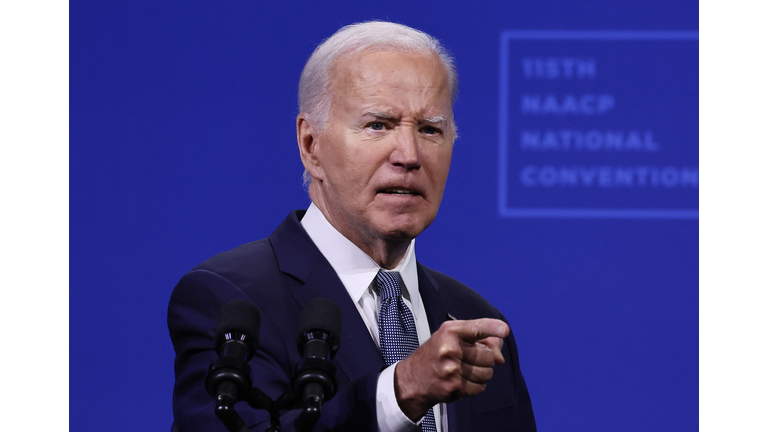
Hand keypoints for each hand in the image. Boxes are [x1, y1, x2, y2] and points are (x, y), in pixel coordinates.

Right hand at [393, 318, 508, 420]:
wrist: (412, 379)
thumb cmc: (436, 354)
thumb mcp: (452, 338)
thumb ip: (480, 340)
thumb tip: (500, 358)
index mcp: (450, 332)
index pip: (476, 328)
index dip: (493, 328)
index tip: (504, 330)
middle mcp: (450, 349)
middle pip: (488, 356)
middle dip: (486, 359)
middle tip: (471, 359)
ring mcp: (452, 370)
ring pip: (487, 373)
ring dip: (482, 373)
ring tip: (466, 370)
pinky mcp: (454, 387)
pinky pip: (480, 387)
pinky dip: (476, 386)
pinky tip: (462, 380)